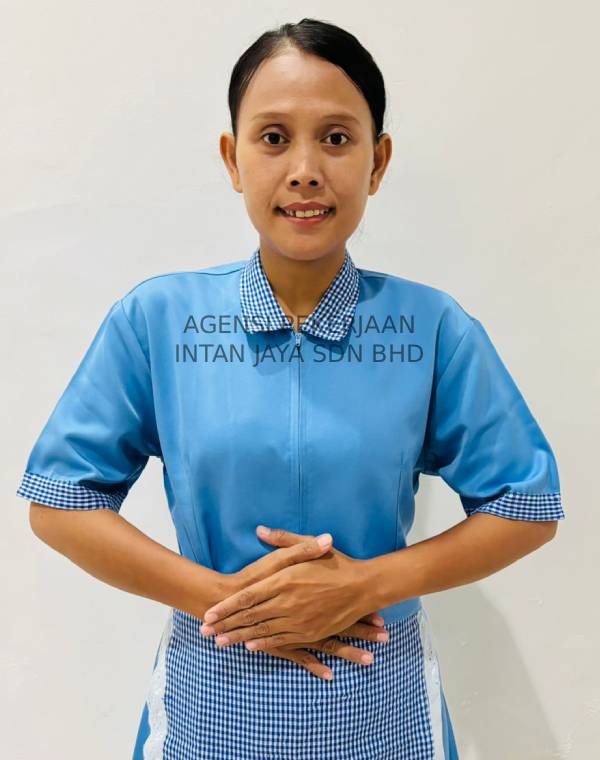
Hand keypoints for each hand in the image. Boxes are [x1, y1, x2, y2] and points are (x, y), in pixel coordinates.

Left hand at [201, 526, 374, 650]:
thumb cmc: (336, 564)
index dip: (227, 606)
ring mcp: (298, 619)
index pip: (248, 596)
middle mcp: (288, 601)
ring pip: (262, 630)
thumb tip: (259, 530)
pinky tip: (250, 646)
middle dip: (225, 625)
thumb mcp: (308, 546)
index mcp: (285, 579)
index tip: (209, 613)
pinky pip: (281, 640)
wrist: (363, 587)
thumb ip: (282, 540)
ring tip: (220, 642)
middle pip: (249, 616)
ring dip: (239, 637)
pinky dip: (264, 643)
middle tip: (206, 631)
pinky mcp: (308, 632)